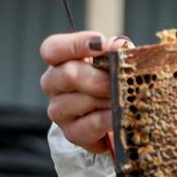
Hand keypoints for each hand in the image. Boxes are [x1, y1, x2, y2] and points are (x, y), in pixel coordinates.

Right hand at [40, 32, 131, 152]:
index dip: (75, 44)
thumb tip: (118, 45)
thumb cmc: (113, 80)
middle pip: (66, 74)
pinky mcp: (72, 132)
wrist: (116, 116)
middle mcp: (54, 84)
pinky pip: (88, 125)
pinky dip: (107, 119)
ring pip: (77, 101)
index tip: (101, 44)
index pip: (53, 48)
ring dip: (106, 99)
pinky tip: (118, 115)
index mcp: (61, 61)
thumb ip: (117, 51)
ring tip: (123, 98)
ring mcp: (59, 110)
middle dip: (98, 77)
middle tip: (119, 80)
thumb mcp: (116, 60)